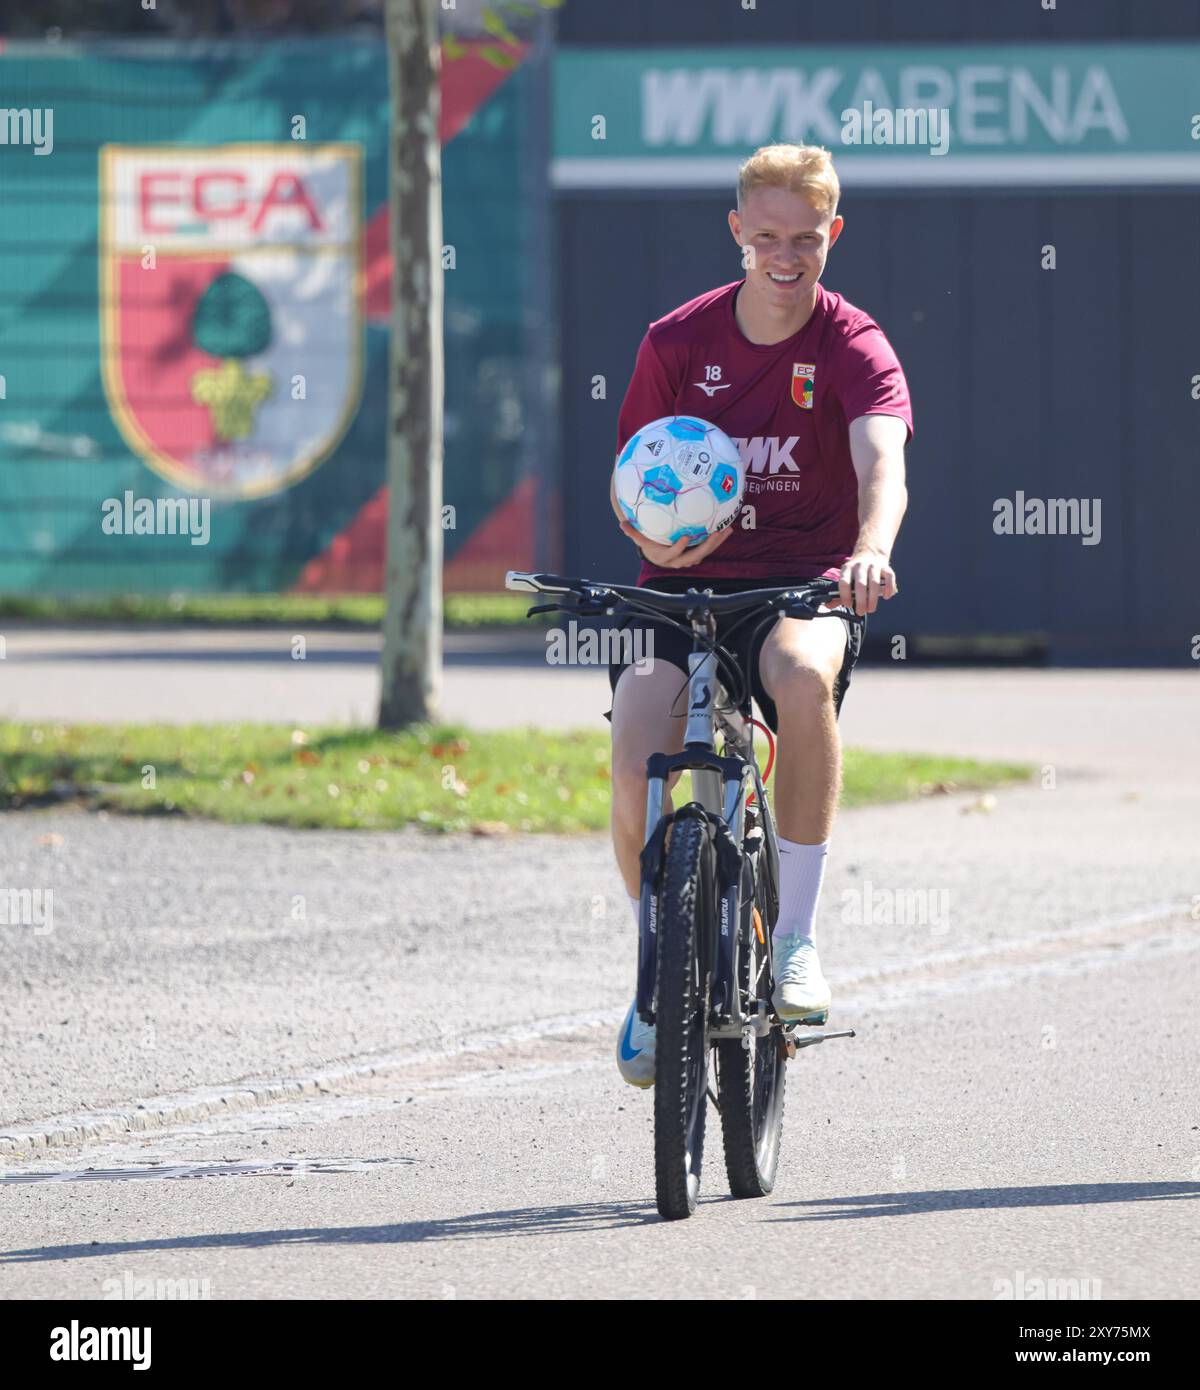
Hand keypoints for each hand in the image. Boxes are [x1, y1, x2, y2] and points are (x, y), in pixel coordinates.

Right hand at [618, 517, 732, 568]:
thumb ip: (633, 533)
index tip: (686, 537)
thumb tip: (622, 524)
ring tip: (727, 529)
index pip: (673, 553)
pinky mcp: (697, 554)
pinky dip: (718, 540)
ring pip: (705, 552)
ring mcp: (689, 558)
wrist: (658, 556)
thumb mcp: (642, 540)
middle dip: (707, 545)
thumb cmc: (650, 545)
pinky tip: (727, 528)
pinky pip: (709, 548)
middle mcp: (679, 560)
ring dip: (717, 542)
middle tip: (716, 533)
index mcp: (666, 557)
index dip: (679, 547)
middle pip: (695, 555)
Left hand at [838, 547, 896, 614]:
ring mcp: (873, 565)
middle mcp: (860, 566)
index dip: (845, 596)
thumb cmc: (856, 572)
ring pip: (874, 583)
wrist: (870, 553)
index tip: (848, 605)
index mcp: (847, 568)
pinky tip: (886, 596)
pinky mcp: (885, 567)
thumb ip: (838, 593)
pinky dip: (888, 589)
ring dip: (873, 599)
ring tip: (871, 609)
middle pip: (860, 585)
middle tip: (861, 611)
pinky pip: (889, 578)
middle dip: (861, 601)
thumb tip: (828, 605)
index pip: (844, 582)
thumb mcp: (846, 578)